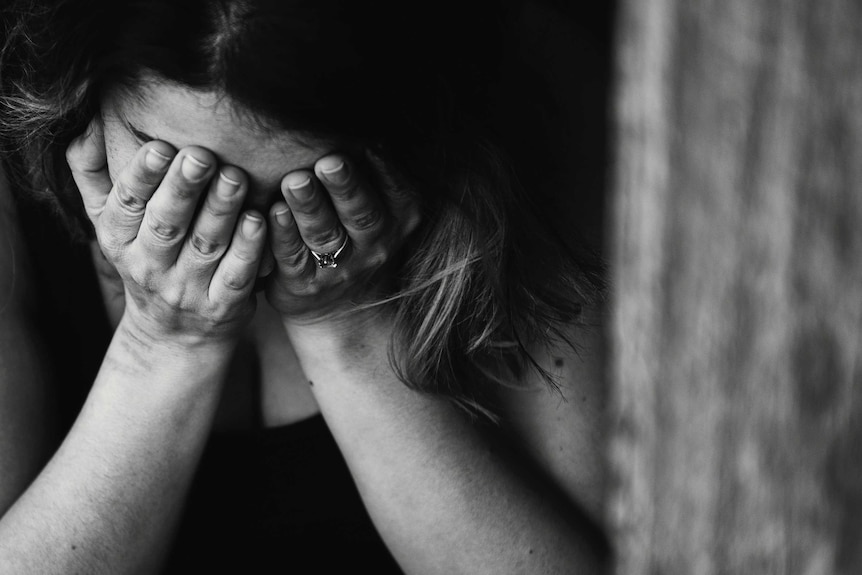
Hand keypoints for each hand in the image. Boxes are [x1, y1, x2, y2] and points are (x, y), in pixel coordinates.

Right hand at [67, 118, 265, 346]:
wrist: (173, 335)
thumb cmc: (145, 258)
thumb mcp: (109, 222)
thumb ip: (93, 173)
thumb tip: (86, 121)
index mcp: (118, 239)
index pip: (127, 204)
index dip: (142, 176)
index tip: (160, 146)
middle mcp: (149, 266)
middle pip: (167, 224)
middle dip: (183, 188)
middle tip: (202, 155)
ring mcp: (186, 290)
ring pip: (205, 246)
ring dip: (221, 210)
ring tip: (235, 177)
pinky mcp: (221, 307)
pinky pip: (236, 276)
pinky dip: (248, 249)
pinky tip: (259, 220)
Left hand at [265, 151, 419, 325]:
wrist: (343, 308)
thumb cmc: (357, 237)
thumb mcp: (381, 208)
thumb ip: (372, 171)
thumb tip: (353, 113)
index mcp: (398, 218)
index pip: (394, 191)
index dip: (380, 169)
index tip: (366, 143)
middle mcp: (375, 245)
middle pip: (361, 213)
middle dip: (345, 187)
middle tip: (329, 161)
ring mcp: (341, 268)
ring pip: (324, 235)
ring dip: (309, 207)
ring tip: (294, 181)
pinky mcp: (305, 284)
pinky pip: (293, 257)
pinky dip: (282, 235)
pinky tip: (272, 213)